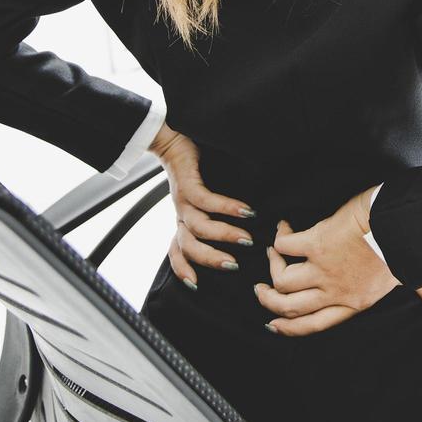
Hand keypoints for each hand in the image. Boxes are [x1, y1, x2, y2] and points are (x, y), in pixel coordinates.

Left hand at [149, 123, 254, 289]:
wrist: (172, 135)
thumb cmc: (195, 164)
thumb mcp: (203, 194)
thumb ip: (216, 212)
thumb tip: (249, 225)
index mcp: (182, 219)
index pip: (178, 250)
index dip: (183, 269)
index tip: (197, 286)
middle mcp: (181, 213)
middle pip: (189, 246)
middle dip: (210, 259)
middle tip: (234, 265)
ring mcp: (183, 199)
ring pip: (199, 228)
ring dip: (223, 235)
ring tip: (246, 239)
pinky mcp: (188, 183)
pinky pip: (206, 201)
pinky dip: (227, 208)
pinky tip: (245, 211)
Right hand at [256, 186, 421, 335]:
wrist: (400, 222)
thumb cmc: (407, 247)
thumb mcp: (413, 276)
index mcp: (354, 302)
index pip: (315, 325)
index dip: (290, 328)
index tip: (274, 324)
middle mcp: (334, 290)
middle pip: (289, 307)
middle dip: (269, 301)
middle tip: (261, 290)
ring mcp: (322, 268)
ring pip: (282, 281)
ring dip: (272, 267)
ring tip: (271, 254)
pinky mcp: (315, 243)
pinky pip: (286, 245)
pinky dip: (280, 236)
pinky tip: (284, 227)